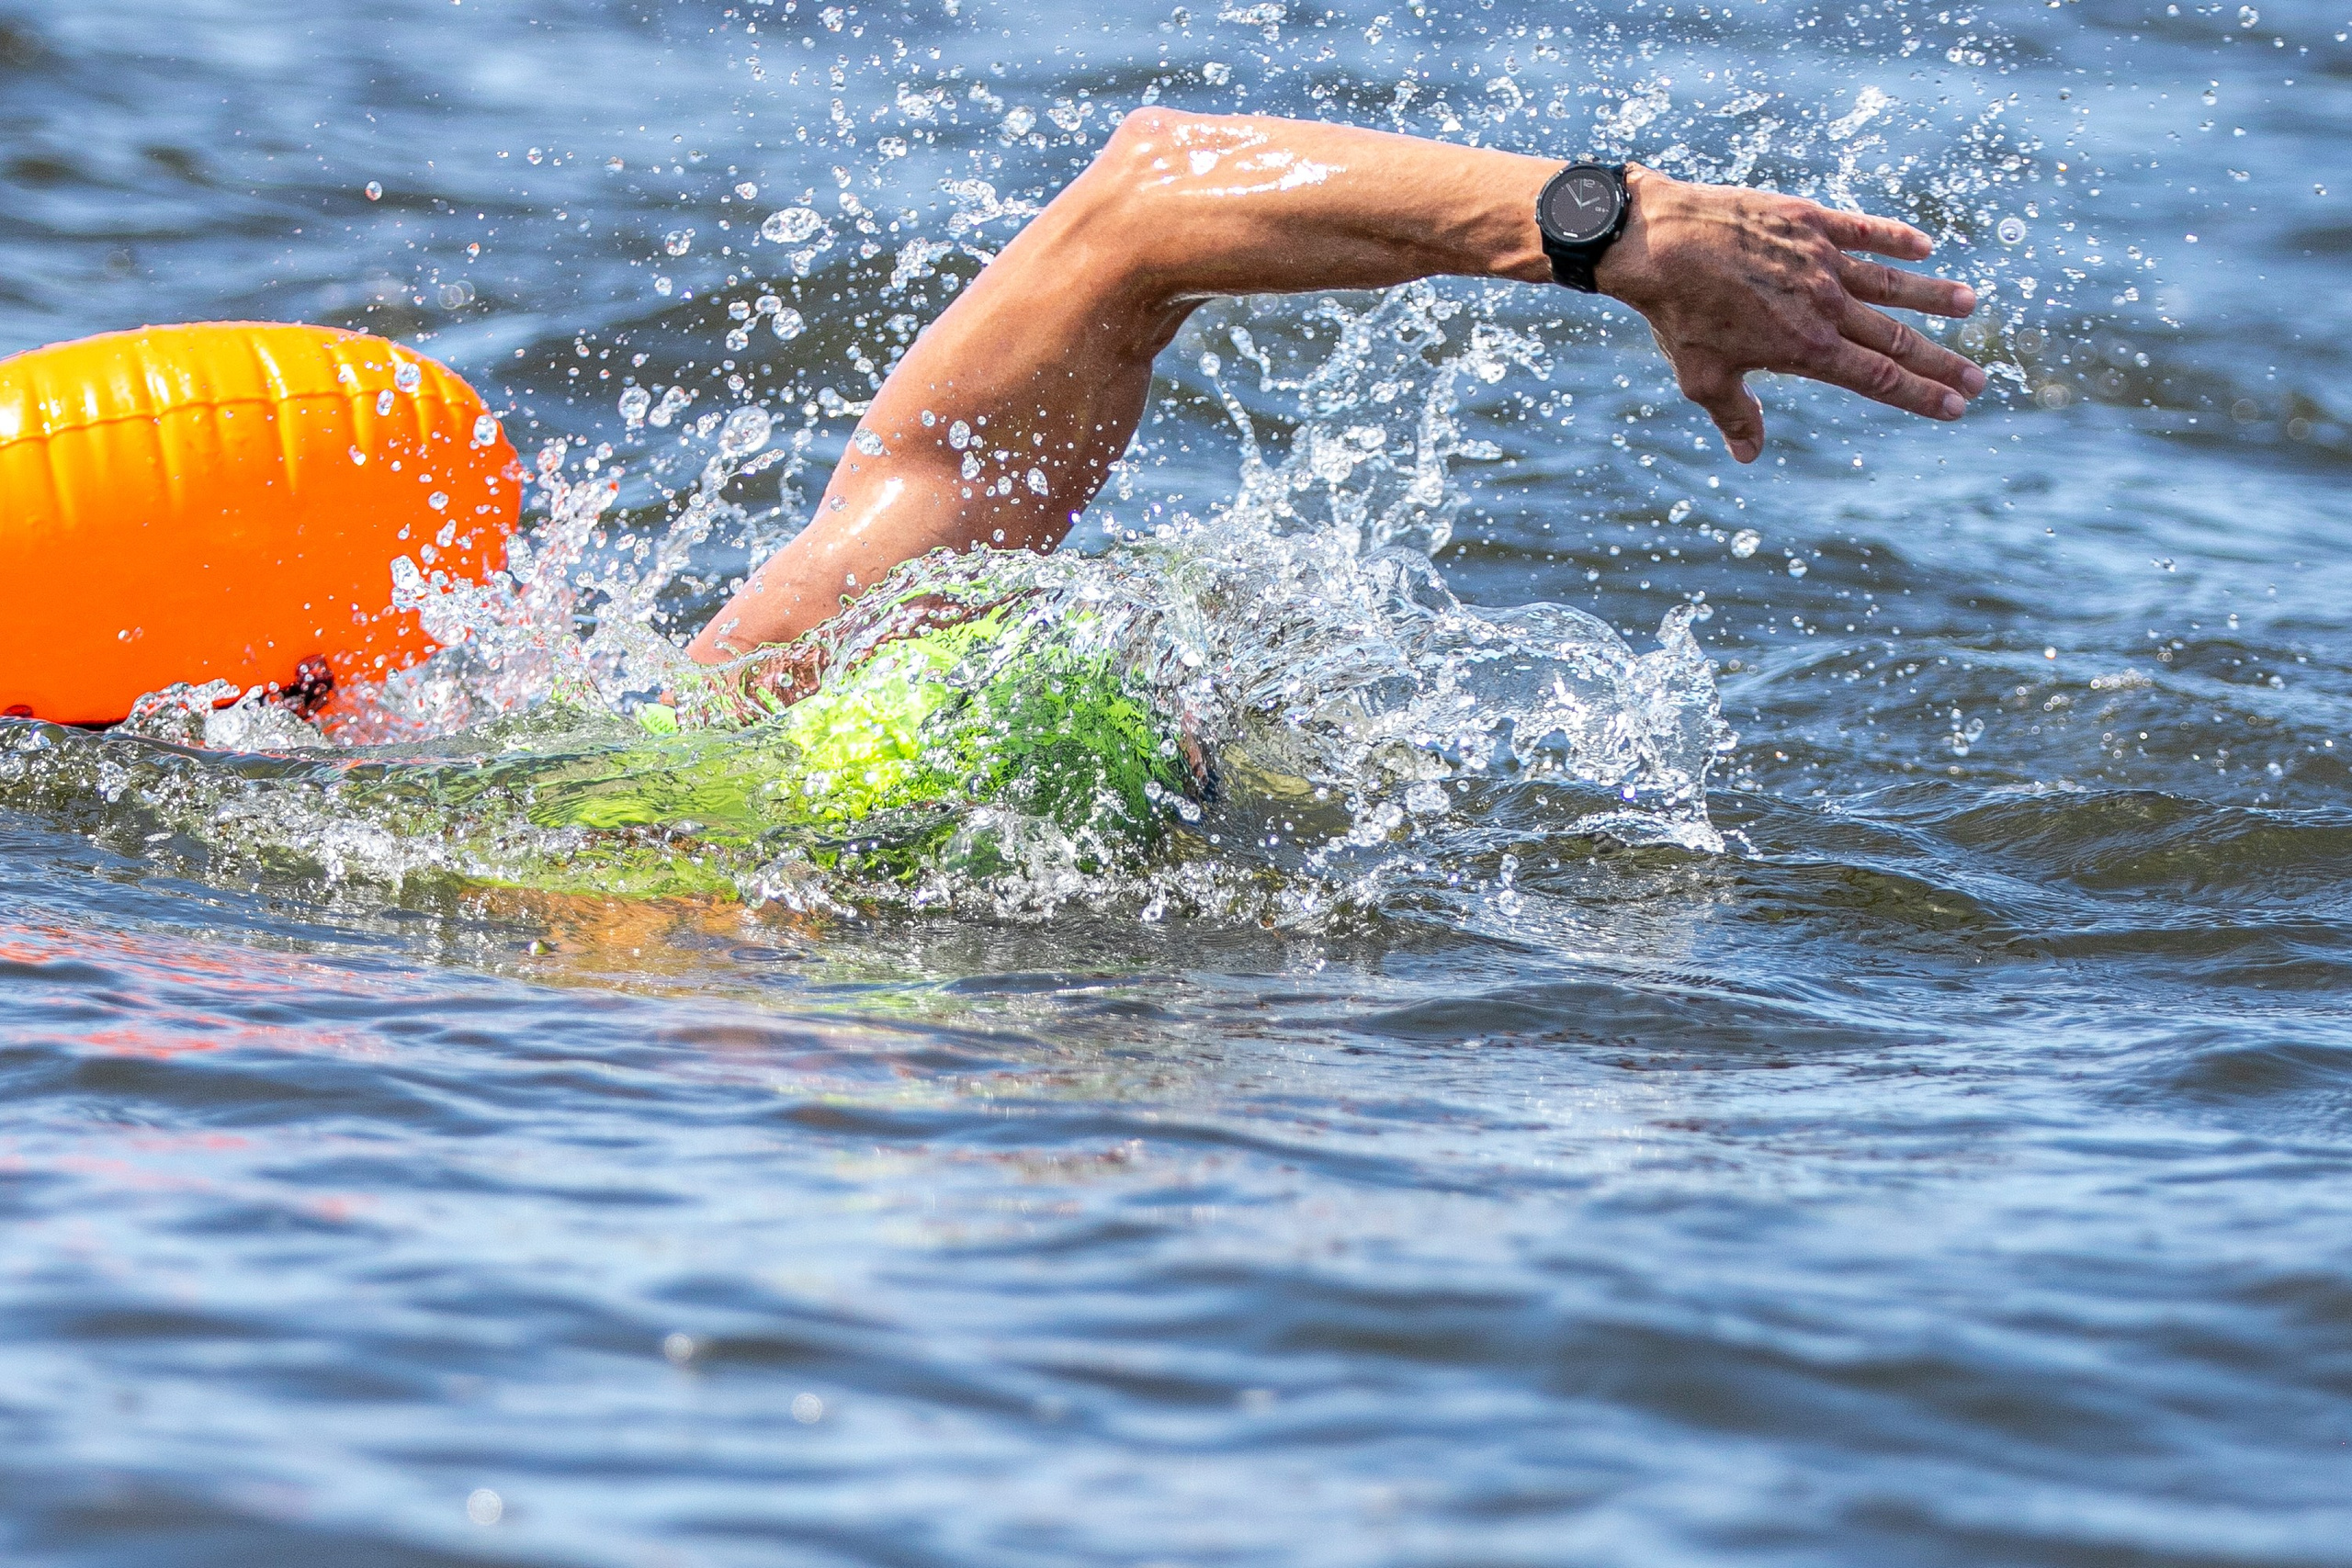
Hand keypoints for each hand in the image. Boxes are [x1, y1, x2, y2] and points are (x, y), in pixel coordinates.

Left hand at [1596, 165, 1985, 462]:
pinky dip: (1895, 239)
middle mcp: (1825, 305)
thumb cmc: (1676, 316)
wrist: (1657, 243)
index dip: (1920, 395)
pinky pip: (1864, 230)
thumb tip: (1750, 455)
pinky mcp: (1809, 221)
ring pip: (1891, 283)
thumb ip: (1737, 416)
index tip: (1954, 407)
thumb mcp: (1703, 379)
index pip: (1877, 379)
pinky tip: (1923, 249)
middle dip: (1941, 362)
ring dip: (1933, 295)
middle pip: (1897, 339)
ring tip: (1970, 304)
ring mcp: (1821, 260)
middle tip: (1979, 379)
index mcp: (1805, 349)